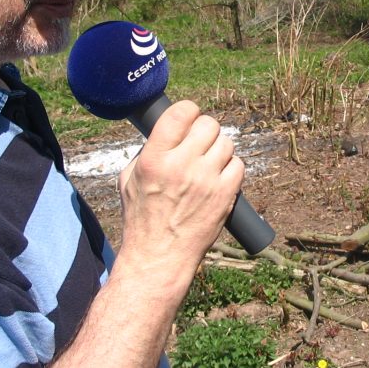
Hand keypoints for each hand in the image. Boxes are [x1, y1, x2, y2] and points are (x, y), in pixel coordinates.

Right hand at [117, 100, 243, 270]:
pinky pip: (238, 165)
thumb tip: (168, 129)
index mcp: (154, 159)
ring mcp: (206, 180)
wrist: (159, 257)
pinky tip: (218, 178)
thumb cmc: (141, 218)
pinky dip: (230, 168)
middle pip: (208, 124)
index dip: (188, 112)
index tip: (188, 119)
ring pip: (226, 143)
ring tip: (207, 164)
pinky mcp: (225, 195)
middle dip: (204, 131)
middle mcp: (181, 166)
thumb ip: (147, 151)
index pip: (181, 113)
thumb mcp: (129, 179)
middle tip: (198, 144)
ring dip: (218, 150)